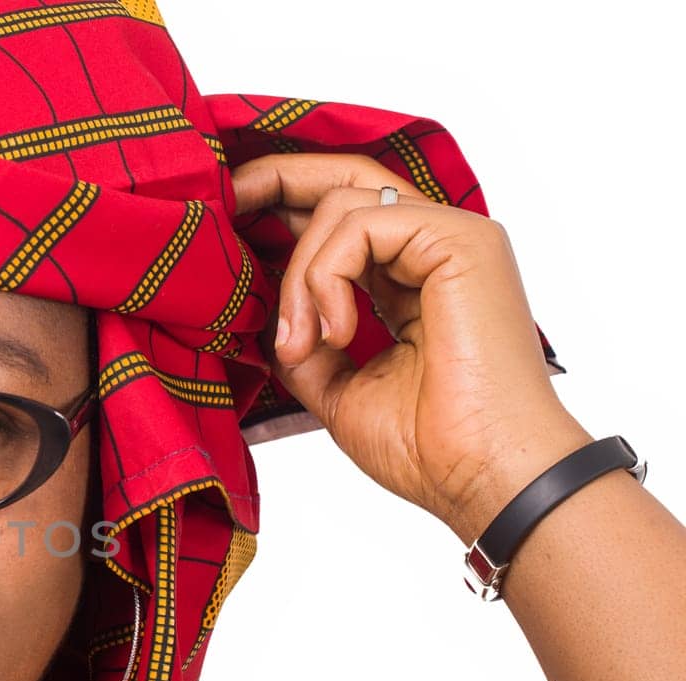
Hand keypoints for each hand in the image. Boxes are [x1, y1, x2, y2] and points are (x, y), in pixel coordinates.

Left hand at [231, 153, 593, 543]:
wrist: (483, 478)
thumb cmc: (427, 447)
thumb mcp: (336, 387)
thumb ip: (301, 342)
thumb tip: (267, 317)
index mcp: (407, 279)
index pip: (338, 217)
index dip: (277, 205)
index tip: (219, 217)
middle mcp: (432, 248)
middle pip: (343, 179)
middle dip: (272, 181)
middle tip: (220, 202)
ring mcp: (451, 237)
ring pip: (340, 205)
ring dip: (298, 277)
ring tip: (302, 344)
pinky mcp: (461, 240)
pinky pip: (361, 225)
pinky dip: (327, 279)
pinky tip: (335, 336)